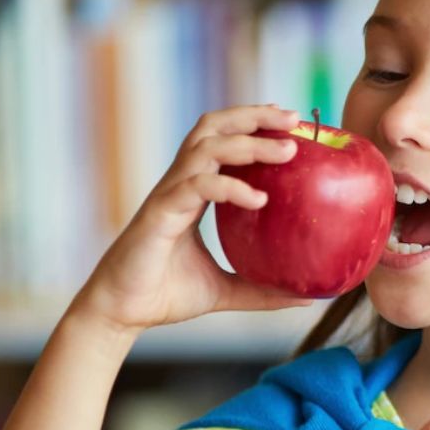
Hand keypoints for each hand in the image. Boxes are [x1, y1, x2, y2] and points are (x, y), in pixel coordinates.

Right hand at [70, 104, 314, 334]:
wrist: (122, 313)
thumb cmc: (166, 294)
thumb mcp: (226, 291)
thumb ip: (264, 290)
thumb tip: (306, 298)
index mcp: (194, 191)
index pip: (223, 140)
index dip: (253, 125)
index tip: (290, 122)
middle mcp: (180, 184)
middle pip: (214, 128)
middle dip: (254, 116)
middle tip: (294, 118)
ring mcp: (169, 195)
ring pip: (207, 147)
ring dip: (249, 143)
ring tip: (287, 150)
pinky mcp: (160, 214)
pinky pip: (196, 186)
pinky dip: (229, 186)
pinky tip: (259, 199)